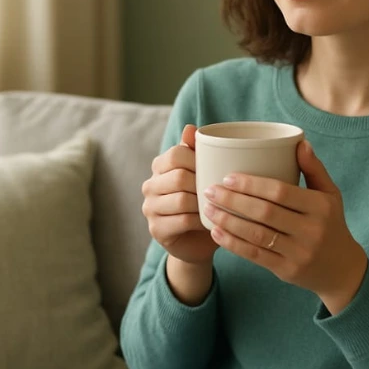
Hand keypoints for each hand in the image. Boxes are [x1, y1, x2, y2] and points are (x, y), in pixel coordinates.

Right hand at [140, 124, 217, 265]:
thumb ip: (196, 151)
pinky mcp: (156, 230)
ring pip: (181, 200)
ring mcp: (150, 208)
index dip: (198, 161)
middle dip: (203, 184)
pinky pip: (182, 221)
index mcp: (159, 167)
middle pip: (179, 177)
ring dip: (203, 204)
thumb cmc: (203, 201)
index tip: (215, 169)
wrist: (198, 240)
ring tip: (217, 206)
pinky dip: (201, 220)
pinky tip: (210, 220)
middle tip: (219, 191)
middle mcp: (149, 186)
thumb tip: (190, 128)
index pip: (175, 154)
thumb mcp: (202, 174)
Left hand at [202, 140, 367, 313]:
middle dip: (233, 201)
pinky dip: (233, 244)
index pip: (280, 192)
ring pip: (256, 235)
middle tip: (210, 190)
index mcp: (320, 207)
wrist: (342, 269)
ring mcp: (298, 253)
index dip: (252, 185)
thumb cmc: (331, 223)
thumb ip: (314, 168)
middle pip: (264, 213)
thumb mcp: (330, 195)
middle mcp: (311, 230)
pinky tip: (216, 232)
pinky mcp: (287, 270)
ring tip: (208, 209)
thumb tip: (300, 142)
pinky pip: (255, 256)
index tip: (228, 177)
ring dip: (227, 221)